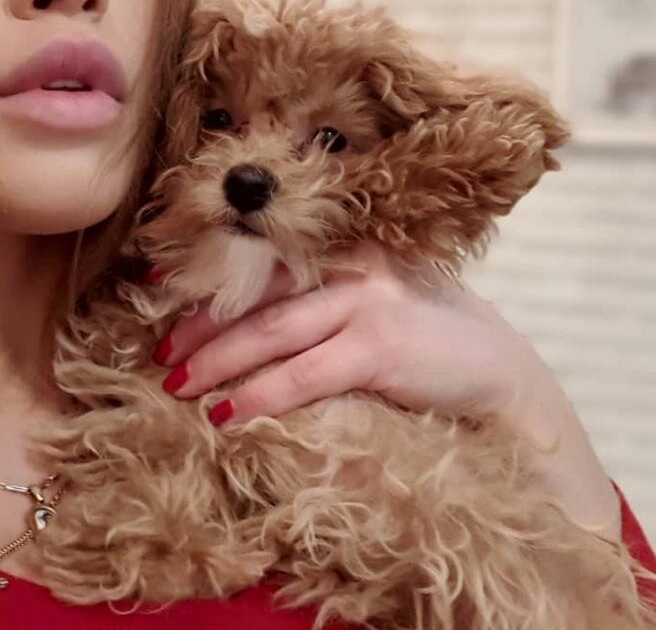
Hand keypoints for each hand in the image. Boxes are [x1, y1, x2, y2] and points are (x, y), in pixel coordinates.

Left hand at [151, 240, 621, 539]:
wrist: (500, 372)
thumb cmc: (422, 337)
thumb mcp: (368, 301)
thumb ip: (317, 296)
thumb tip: (241, 318)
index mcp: (342, 246)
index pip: (260, 260)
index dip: (206, 276)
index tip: (156, 288)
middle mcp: (349, 263)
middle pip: (256, 295)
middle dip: (201, 325)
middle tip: (159, 353)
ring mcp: (365, 301)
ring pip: (270, 331)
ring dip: (218, 361)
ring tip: (178, 385)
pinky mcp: (380, 347)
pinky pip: (304, 373)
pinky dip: (261, 393)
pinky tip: (228, 413)